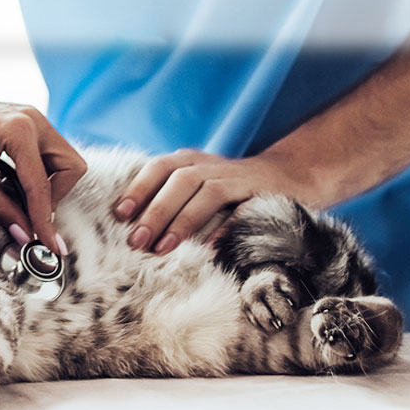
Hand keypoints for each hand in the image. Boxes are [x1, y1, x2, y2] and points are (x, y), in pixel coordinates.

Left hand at [0, 84, 86, 252]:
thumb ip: (1, 209)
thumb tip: (25, 236)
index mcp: (19, 130)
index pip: (42, 186)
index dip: (45, 220)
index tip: (50, 246)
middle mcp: (34, 120)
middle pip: (71, 168)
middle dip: (56, 196)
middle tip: (30, 212)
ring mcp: (35, 118)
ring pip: (65, 160)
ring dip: (48, 184)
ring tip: (17, 197)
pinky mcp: (30, 121)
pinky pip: (50, 152)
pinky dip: (40, 172)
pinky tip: (12, 181)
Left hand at [113, 149, 323, 253]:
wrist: (290, 176)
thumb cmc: (230, 190)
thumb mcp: (197, 186)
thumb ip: (168, 198)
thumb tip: (132, 228)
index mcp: (191, 161)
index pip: (159, 167)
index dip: (138, 188)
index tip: (120, 215)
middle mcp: (212, 165)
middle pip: (179, 180)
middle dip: (156, 211)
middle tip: (137, 241)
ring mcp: (238, 178)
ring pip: (206, 192)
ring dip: (182, 221)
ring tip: (164, 248)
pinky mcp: (263, 195)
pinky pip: (241, 211)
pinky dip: (223, 228)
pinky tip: (207, 249)